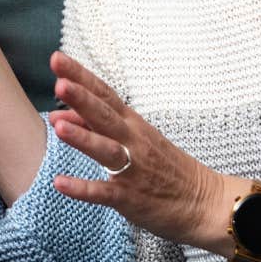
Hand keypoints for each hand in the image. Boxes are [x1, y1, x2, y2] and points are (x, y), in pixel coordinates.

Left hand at [43, 51, 227, 245]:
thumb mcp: (133, 139)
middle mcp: (133, 142)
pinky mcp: (130, 198)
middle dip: (82, 98)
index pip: (104, 94)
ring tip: (58, 126)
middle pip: (105, 116)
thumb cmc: (163, 167)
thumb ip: (93, 126)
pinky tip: (60, 183)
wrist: (203, 202)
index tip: (58, 58)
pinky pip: (104, 192)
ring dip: (83, 137)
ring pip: (105, 150)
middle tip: (60, 83)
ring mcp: (133, 169)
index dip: (81, 76)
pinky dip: (83, 188)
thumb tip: (58, 115)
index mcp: (132, 124)